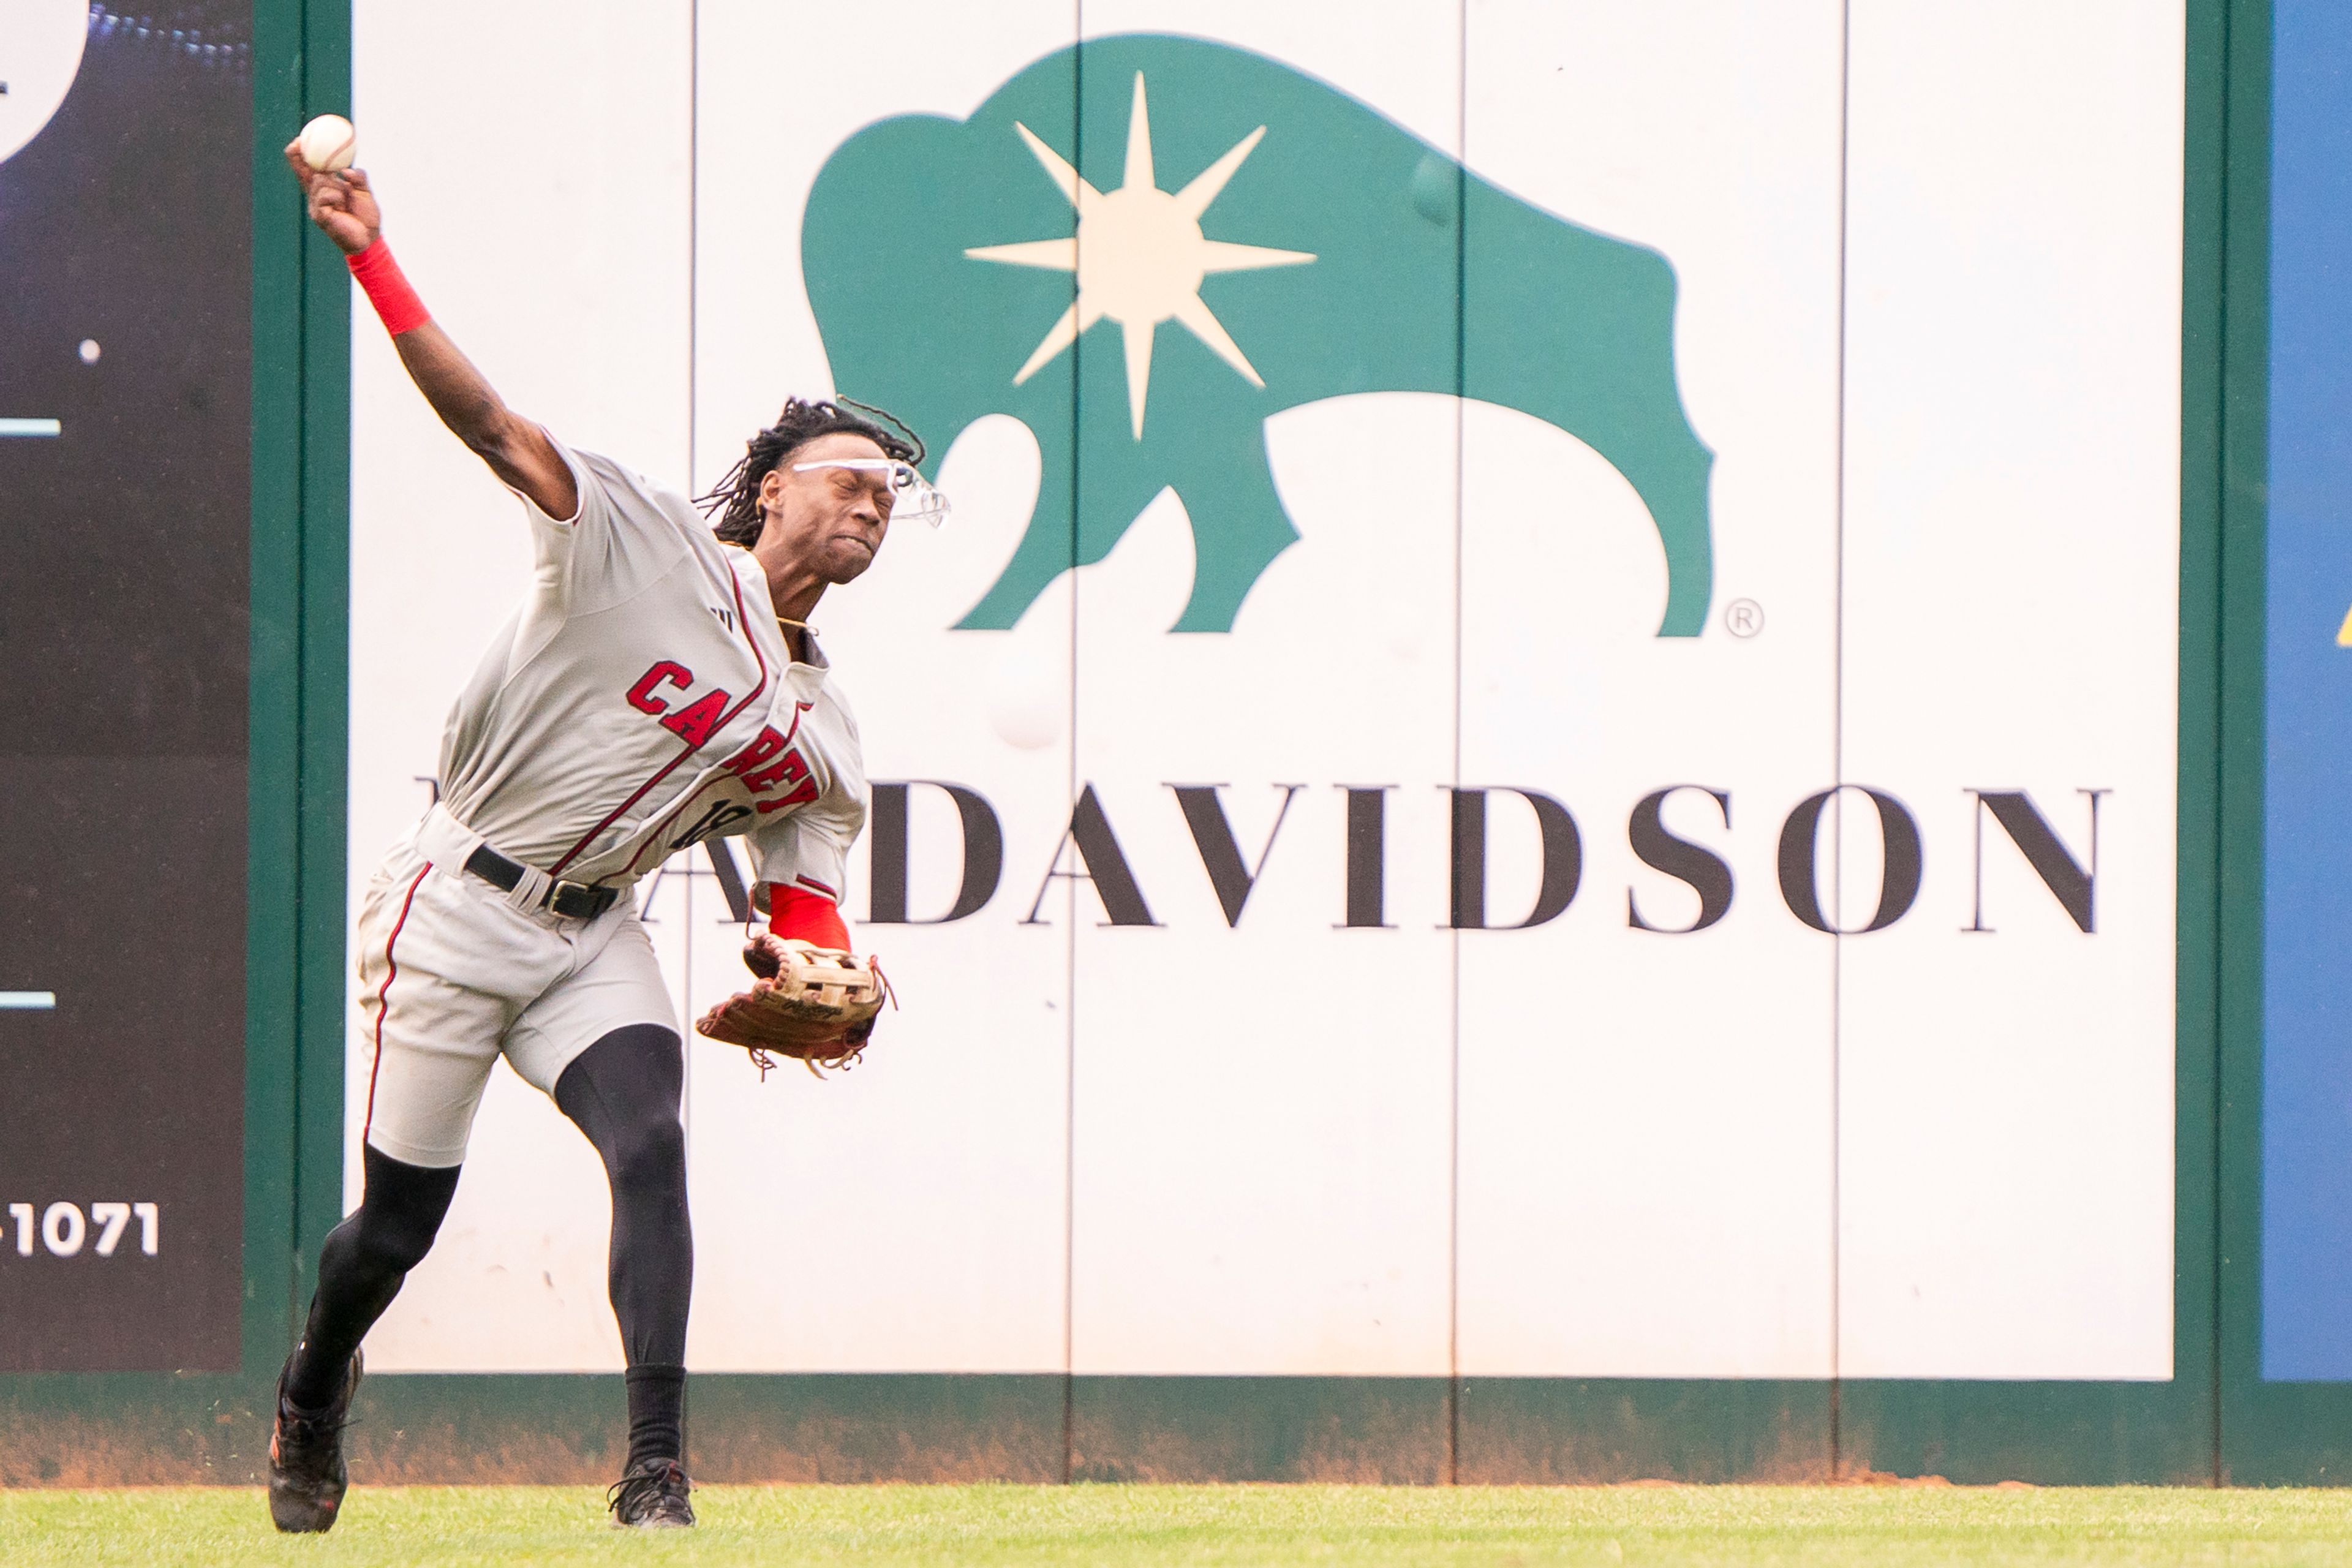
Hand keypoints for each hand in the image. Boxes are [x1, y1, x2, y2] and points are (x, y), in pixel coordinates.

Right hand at [283, 140, 379, 254]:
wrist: (370, 239)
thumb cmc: (366, 215)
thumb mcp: (364, 191)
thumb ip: (358, 178)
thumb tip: (346, 170)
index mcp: (325, 188)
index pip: (309, 168)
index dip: (302, 154)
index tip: (301, 138)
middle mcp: (316, 195)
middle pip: (302, 171)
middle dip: (297, 156)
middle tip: (298, 142)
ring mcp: (315, 205)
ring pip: (319, 181)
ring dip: (335, 184)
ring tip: (345, 199)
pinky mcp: (319, 214)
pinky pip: (325, 195)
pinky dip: (337, 196)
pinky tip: (342, 205)